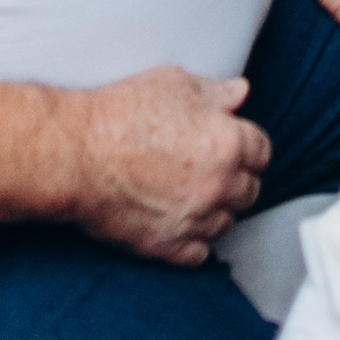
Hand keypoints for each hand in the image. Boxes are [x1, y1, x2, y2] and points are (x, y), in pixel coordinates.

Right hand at [66, 67, 269, 265]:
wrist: (77, 154)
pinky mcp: (167, 245)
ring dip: (216, 212)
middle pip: (249, 190)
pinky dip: (194, 243)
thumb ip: (216, 92)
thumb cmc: (121, 115)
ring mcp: (195, 218)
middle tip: (214, 172)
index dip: (248, 148)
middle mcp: (219, 184)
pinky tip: (182, 226)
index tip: (237, 149)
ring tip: (195, 198)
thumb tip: (239, 92)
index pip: (262, 152)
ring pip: (226, 224)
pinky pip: (198, 254)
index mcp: (229, 142)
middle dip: (236, 181)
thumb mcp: (176, 84)